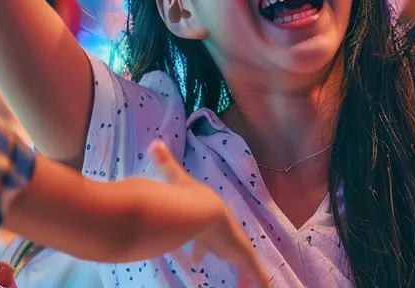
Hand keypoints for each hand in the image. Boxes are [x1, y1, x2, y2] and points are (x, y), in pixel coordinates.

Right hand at [145, 141, 268, 287]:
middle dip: (225, 257)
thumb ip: (166, 162)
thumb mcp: (175, 179)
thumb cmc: (187, 198)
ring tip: (245, 287)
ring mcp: (236, 243)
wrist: (200, 208)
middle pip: (228, 248)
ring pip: (244, 261)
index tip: (198, 259)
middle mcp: (226, 231)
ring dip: (245, 275)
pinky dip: (260, 281)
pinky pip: (255, 272)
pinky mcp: (242, 253)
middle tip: (223, 273)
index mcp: (213, 218)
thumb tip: (155, 141)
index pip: (209, 235)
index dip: (204, 247)